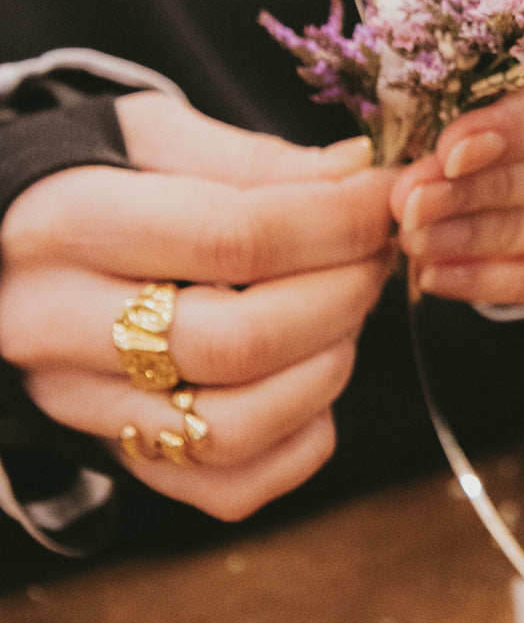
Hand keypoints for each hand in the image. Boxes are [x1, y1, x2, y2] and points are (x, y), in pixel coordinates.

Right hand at [0, 93, 397, 518]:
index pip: (233, 238)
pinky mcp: (119, 459)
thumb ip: (255, 160)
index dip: (337, 222)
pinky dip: (303, 439)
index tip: (386, 198)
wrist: (6, 252)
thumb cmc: (91, 179)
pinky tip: (310, 375)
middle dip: (342, 297)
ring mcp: (83, 409)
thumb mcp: (153, 137)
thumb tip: (360, 176)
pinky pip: (233, 486)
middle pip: (239, 345)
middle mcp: (57, 328)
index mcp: (68, 225)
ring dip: (327, 369)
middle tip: (374, 256)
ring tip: (343, 313)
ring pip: (234, 429)